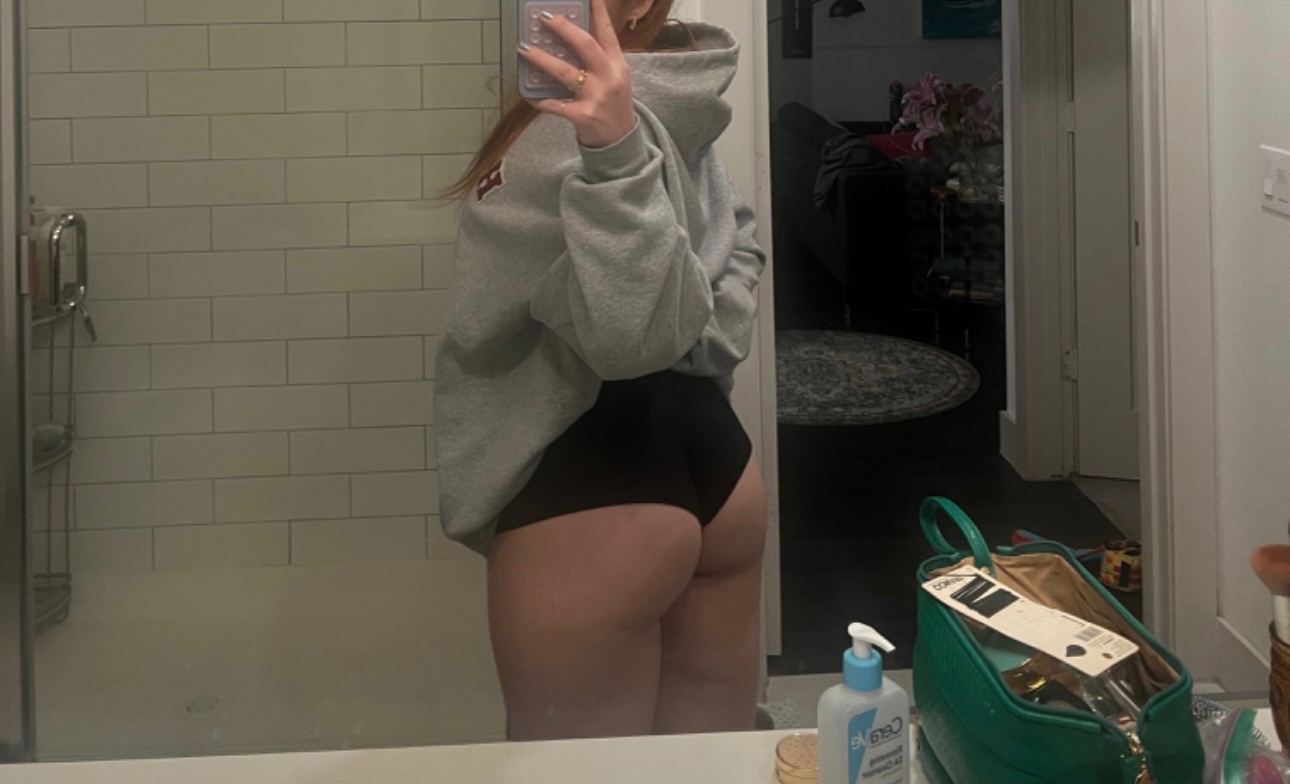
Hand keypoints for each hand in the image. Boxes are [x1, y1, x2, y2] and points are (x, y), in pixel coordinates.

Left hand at [519, 0, 636, 148]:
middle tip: (543, 17)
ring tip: (524, 48)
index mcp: (617, 64)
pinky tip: (530, 95)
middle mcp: (609, 77)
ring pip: (565, 72)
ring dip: (541, 59)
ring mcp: (597, 97)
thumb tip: (569, 36)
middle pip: (585, 45)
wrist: (620, 141)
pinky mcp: (584, 116)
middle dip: (563, 28)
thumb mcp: (614, 78)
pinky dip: (541, 100)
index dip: (597, 11)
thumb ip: (599, 58)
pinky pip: (556, 105)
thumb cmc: (613, 105)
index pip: (607, 32)